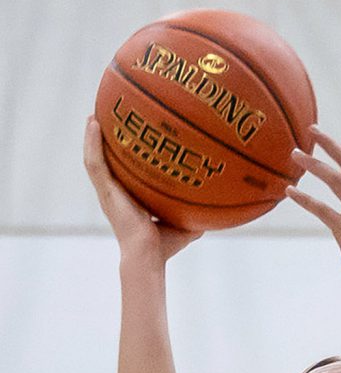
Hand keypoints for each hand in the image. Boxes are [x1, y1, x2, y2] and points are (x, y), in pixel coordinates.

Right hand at [82, 117, 201, 261]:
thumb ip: (195, 214)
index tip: (127, 142)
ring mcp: (108, 193)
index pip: (123, 175)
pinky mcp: (105, 192)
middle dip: (104, 143)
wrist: (148, 256)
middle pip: (106, 163)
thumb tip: (216, 209)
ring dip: (92, 138)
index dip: (122, 159)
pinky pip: (95, 162)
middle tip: (104, 121)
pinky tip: (94, 124)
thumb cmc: (165, 247)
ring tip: (94, 116)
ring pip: (94, 159)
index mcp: (129, 201)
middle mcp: (115, 195)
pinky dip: (92, 143)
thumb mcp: (185, 226)